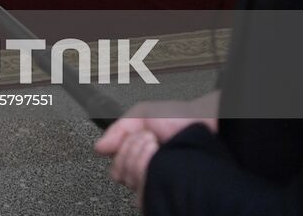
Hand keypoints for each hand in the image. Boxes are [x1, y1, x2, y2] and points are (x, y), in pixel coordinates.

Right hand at [95, 92, 219, 205]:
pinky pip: (144, 188)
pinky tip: (160, 157)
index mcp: (138, 157)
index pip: (115, 168)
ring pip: (130, 180)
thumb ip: (118, 129)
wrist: (204, 123)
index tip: (134, 135)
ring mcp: (157, 182)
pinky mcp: (167, 188)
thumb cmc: (179, 118)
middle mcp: (147, 173)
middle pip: (120, 174)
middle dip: (131, 149)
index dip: (121, 150)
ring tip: (156, 144)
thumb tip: (98, 147)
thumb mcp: (141, 114)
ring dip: (140, 155)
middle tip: (148, 137)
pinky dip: (147, 166)